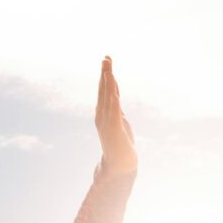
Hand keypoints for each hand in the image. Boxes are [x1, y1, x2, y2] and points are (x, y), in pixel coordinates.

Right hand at [95, 55, 137, 177]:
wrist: (119, 165)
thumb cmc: (120, 144)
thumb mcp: (119, 121)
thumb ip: (116, 108)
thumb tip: (114, 96)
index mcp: (103, 113)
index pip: (105, 90)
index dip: (106, 75)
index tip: (107, 60)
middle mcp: (102, 115)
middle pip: (104, 90)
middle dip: (105, 73)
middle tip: (106, 57)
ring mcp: (107, 122)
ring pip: (107, 98)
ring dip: (108, 83)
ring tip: (109, 69)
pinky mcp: (114, 129)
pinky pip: (114, 112)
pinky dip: (113, 101)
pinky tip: (114, 91)